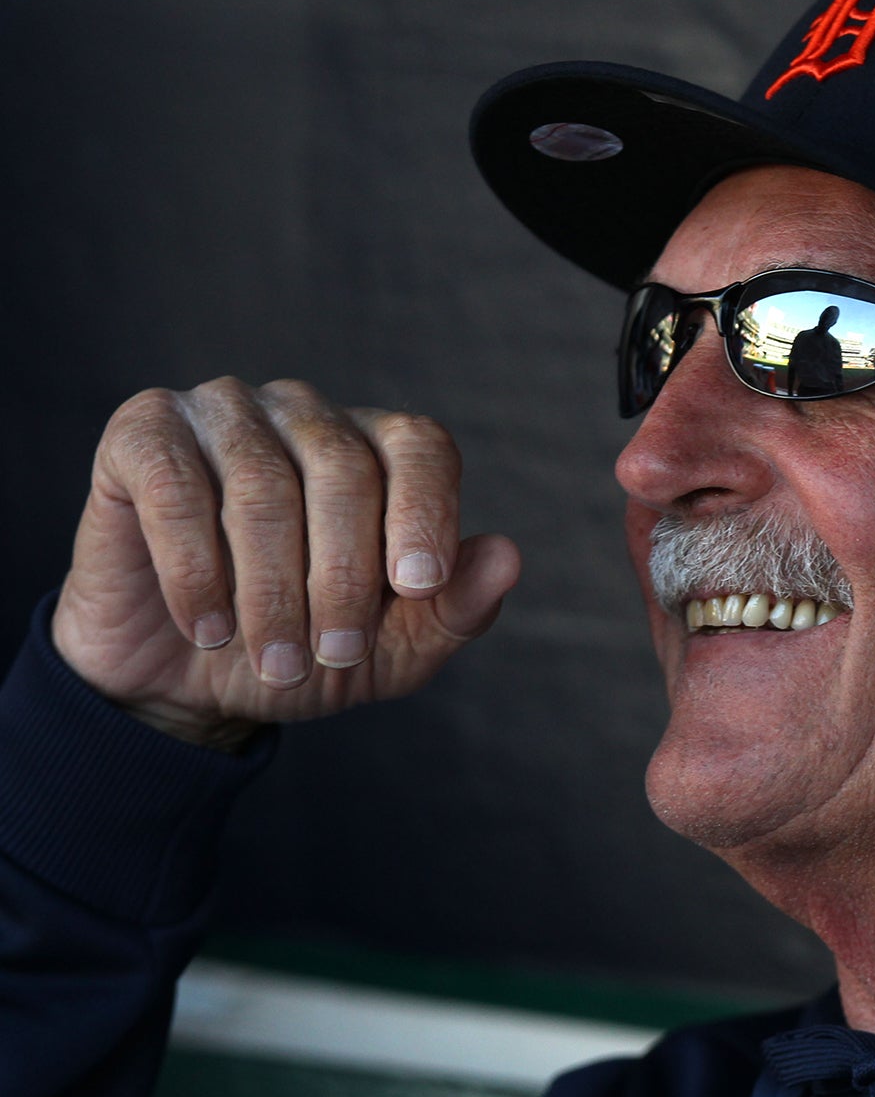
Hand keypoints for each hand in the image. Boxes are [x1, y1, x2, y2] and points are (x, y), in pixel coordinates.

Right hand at [51, 378, 520, 748]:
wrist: (184, 683)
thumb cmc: (302, 652)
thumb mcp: (392, 651)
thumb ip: (455, 608)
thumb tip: (509, 557)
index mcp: (378, 448)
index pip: (422, 448)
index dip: (425, 511)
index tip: (418, 584)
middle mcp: (307, 414)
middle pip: (344, 468)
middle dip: (344, 576)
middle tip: (334, 655)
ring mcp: (224, 413)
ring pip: (262, 482)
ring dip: (272, 588)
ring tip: (276, 660)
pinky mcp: (144, 433)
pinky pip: (176, 486)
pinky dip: (196, 567)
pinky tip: (209, 627)